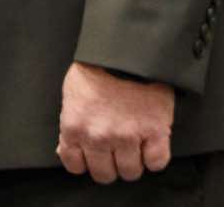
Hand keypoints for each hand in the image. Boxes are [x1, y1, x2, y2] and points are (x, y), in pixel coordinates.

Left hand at [55, 61, 174, 183]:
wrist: (127, 48)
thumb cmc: (97, 67)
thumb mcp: (71, 93)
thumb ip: (69, 125)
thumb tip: (66, 150)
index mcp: (75, 127)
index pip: (75, 165)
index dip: (85, 161)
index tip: (93, 154)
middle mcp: (99, 137)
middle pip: (104, 174)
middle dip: (109, 164)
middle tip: (115, 150)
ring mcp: (128, 136)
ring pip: (130, 172)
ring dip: (133, 161)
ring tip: (134, 145)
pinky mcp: (155, 132)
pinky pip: (157, 163)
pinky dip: (155, 157)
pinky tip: (151, 144)